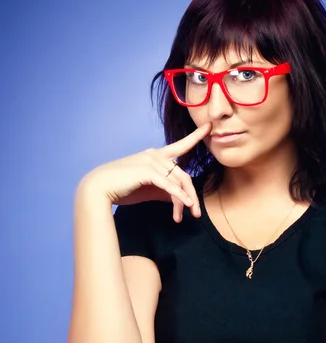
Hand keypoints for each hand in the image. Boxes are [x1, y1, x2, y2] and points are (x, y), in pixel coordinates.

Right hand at [78, 122, 211, 222]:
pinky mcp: (147, 172)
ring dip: (186, 201)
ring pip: (178, 182)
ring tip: (191, 215)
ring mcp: (151, 162)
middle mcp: (155, 155)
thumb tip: (181, 199)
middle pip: (184, 175)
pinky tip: (186, 205)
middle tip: (197, 214)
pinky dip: (179, 196)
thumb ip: (166, 191)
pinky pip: (169, 185)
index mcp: (156, 156)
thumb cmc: (123, 188)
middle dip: (192, 195)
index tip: (209, 127)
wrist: (100, 188)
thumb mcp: (149, 189)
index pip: (180, 146)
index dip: (195, 136)